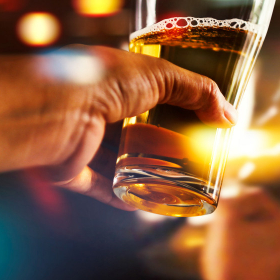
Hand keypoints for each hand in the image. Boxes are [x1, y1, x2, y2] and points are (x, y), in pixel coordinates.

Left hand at [0, 45, 235, 208]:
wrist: (50, 109)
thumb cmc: (100, 81)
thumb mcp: (159, 75)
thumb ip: (198, 91)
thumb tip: (229, 117)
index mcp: (116, 78)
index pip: (154, 91)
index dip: (180, 106)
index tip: (206, 123)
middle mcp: (97, 106)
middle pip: (140, 129)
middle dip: (168, 144)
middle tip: (199, 158)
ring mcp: (83, 139)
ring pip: (122, 161)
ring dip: (148, 173)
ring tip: (181, 186)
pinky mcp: (71, 169)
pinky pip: (101, 186)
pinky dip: (124, 196)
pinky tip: (151, 204)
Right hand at [202, 188, 279, 279]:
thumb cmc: (231, 262)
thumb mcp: (225, 219)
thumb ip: (228, 198)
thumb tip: (225, 195)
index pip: (259, 197)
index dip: (235, 198)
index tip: (219, 209)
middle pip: (260, 218)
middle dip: (238, 218)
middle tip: (219, 225)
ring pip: (258, 239)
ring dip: (238, 237)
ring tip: (221, 245)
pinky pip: (257, 259)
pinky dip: (242, 256)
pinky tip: (228, 263)